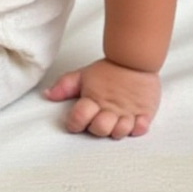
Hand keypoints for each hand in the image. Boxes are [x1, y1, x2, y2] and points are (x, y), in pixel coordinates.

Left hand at [43, 57, 159, 138]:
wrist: (134, 59)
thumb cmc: (109, 69)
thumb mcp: (83, 75)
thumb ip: (65, 86)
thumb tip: (48, 95)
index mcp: (93, 99)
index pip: (79, 118)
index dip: (74, 123)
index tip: (74, 121)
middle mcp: (110, 108)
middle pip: (99, 129)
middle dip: (96, 128)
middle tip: (97, 119)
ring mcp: (128, 112)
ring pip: (120, 132)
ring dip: (116, 130)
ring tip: (116, 121)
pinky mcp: (144, 113)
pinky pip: (141, 128)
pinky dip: (137, 129)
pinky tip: (134, 122)